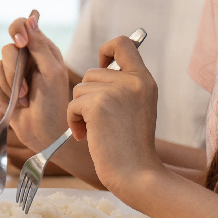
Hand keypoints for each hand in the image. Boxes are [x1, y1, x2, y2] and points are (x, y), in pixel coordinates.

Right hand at [0, 11, 71, 151]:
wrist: (46, 133)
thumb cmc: (55, 103)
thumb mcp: (52, 72)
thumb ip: (40, 45)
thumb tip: (31, 17)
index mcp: (43, 49)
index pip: (23, 26)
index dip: (17, 31)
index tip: (21, 43)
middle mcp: (27, 59)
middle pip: (7, 49)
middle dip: (13, 71)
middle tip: (25, 89)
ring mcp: (14, 74)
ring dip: (9, 86)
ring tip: (23, 100)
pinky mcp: (3, 88)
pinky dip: (2, 95)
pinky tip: (15, 105)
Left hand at [68, 36, 163, 196]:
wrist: (135, 174)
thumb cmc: (129, 146)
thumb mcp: (135, 107)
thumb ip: (122, 85)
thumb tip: (99, 66)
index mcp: (145, 80)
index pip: (123, 43)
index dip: (106, 50)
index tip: (102, 66)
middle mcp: (134, 81)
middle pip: (91, 72)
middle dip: (87, 97)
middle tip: (100, 121)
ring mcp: (117, 91)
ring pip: (79, 89)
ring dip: (80, 111)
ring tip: (97, 130)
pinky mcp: (99, 104)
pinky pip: (72, 105)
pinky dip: (74, 121)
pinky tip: (87, 136)